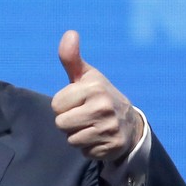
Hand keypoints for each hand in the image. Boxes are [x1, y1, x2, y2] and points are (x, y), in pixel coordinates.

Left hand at [51, 30, 142, 162]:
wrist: (129, 122)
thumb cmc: (98, 95)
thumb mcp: (86, 76)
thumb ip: (71, 58)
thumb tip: (69, 33)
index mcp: (94, 87)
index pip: (56, 105)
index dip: (63, 105)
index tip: (78, 102)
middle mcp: (103, 107)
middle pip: (61, 124)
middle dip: (68, 122)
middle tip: (84, 115)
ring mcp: (109, 128)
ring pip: (71, 139)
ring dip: (77, 135)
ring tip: (91, 126)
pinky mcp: (112, 147)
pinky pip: (84, 152)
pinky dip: (89, 147)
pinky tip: (99, 138)